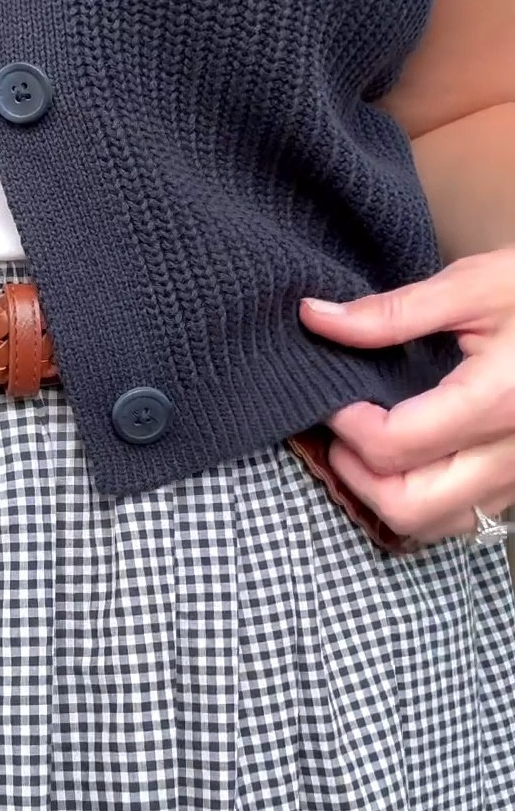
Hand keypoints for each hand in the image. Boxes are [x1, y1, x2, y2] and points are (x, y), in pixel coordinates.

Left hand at [301, 248, 514, 543]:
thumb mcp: (474, 285)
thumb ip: (392, 311)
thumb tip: (316, 318)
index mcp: (497, 401)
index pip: (395, 444)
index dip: (346, 424)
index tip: (331, 394)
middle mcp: (512, 454)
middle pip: (408, 506)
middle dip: (355, 474)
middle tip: (337, 430)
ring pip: (434, 525)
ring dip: (383, 498)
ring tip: (362, 448)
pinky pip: (461, 517)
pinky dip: (419, 502)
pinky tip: (402, 462)